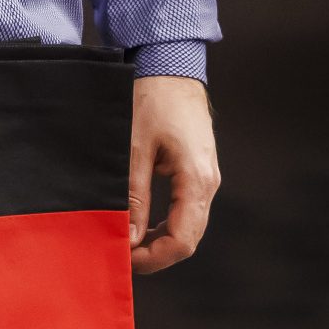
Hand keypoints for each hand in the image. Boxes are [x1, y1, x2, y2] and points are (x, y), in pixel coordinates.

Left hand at [129, 74, 219, 272]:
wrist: (170, 68)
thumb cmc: (152, 101)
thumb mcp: (134, 146)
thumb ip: (134, 194)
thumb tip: (129, 235)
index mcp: (196, 180)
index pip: (183, 239)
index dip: (154, 257)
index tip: (124, 259)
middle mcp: (207, 184)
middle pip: (188, 238)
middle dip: (156, 254)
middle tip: (121, 256)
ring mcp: (205, 178)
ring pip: (188, 226)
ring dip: (160, 240)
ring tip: (126, 242)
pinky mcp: (197, 172)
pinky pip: (186, 210)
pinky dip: (165, 223)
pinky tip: (141, 224)